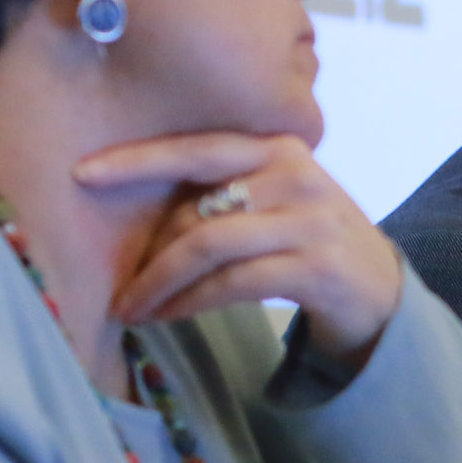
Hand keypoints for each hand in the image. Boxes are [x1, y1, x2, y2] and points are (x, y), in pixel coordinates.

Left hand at [74, 132, 403, 365]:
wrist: (379, 289)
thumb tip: (135, 200)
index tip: (82, 173)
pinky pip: (233, 283)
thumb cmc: (309, 238)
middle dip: (148, 252)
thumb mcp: (276, 196)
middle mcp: (297, 176)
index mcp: (279, 147)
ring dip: (160, 282)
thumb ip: (225, 186)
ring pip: (209, 246)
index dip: (138, 160)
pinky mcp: (316, 268)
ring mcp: (309, 222)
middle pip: (197, 208)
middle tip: (115, 285)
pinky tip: (169, 314)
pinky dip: (191, 301)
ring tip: (131, 308)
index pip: (198, 149)